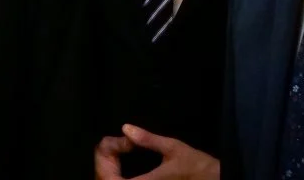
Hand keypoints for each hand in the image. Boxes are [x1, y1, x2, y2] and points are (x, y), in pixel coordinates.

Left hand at [97, 124, 218, 179]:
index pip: (112, 179)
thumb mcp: (174, 149)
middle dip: (105, 169)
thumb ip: (148, 140)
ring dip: (112, 176)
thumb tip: (126, 129)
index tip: (113, 148)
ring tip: (115, 161)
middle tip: (111, 152)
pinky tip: (124, 173)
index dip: (104, 164)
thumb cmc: (199, 169)